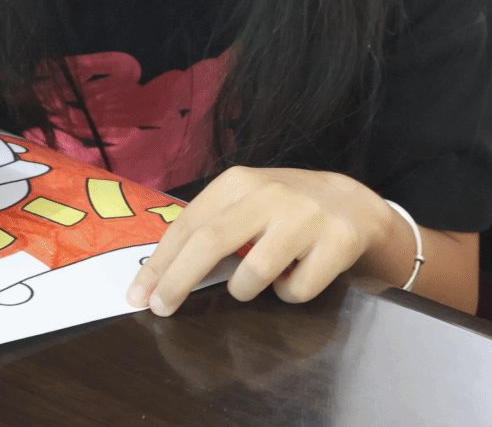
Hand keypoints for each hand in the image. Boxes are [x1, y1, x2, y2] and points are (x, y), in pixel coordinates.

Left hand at [126, 166, 395, 315]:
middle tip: (161, 309)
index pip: (188, 226)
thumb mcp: (245, 203)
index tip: (138, 295)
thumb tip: (157, 275)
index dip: (159, 264)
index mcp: (239, 182)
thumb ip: (209, 227)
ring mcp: (306, 217)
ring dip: (246, 290)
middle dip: (178, 281)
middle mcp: (271, 194)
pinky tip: (297, 274)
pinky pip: (295, 291)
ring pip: (253, 276)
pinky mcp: (337, 242)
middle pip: (210, 243)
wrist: (354, 204)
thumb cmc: (284, 210)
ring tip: (258, 280)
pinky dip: (289, 294)